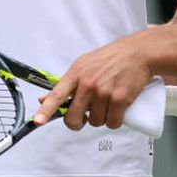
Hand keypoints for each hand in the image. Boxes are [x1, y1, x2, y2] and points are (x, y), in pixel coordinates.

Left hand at [34, 33, 152, 131]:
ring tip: (108, 101)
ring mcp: (104, 92)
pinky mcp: (120, 99)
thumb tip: (44, 99)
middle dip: (78, 122)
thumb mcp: (84, 65)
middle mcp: (88, 83)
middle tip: (85, 115)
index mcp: (76, 74)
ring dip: (102, 117)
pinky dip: (116, 119)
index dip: (45, 110)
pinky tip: (119, 107)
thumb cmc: (111, 58)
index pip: (56, 95)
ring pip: (95, 122)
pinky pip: (112, 123)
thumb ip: (66, 84)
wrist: (138, 53)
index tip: (38, 121)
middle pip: (73, 118)